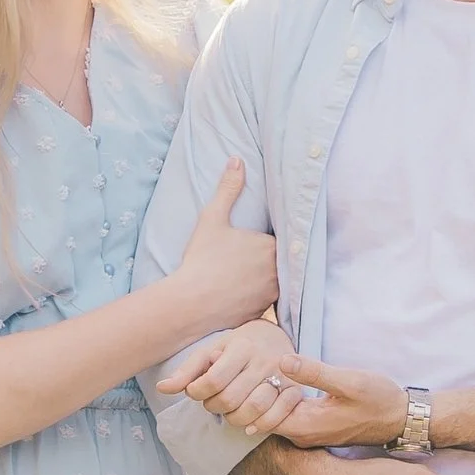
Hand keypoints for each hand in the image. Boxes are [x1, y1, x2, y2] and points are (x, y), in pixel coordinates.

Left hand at [160, 318, 312, 439]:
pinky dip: (261, 426)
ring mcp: (282, 376)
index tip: (195, 392)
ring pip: (253, 410)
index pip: (213, 380)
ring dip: (234, 419)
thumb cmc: (237, 346)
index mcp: (241, 346)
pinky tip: (249, 426)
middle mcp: (263, 360)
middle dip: (214, 407)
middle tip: (212, 403)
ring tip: (230, 412)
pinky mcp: (295, 390)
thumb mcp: (212, 350)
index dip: (198, 393)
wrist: (276, 336)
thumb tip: (162, 388)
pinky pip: (277, 417)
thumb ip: (188, 371)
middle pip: (230, 399)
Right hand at [171, 162, 277, 332]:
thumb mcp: (213, 218)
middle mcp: (279, 271)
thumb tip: (237, 160)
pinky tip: (244, 292)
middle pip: (283, 260)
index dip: (275, 237)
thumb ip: (228, 189)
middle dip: (272, 257)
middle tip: (253, 255)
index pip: (283, 238)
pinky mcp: (264, 313)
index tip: (263, 237)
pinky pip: (268, 301)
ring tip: (249, 273)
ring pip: (277, 281)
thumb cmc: (202, 259)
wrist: (191, 303)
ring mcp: (273, 295)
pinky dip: (259, 296)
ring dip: (268, 277)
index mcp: (271, 246)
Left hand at [260, 352, 407, 448]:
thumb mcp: (349, 382)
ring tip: (275, 370)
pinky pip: (290, 415)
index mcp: (306, 426)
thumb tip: (282, 360)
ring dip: (274, 395)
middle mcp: (303, 435)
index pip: (263, 416)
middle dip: (262, 393)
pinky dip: (285, 399)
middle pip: (266, 417)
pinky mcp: (316, 427)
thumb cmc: (378, 400)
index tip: (265, 371)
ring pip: (277, 415)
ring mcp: (309, 433)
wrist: (400, 418)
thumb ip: (315, 373)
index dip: (259, 393)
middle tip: (265, 366)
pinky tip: (290, 380)